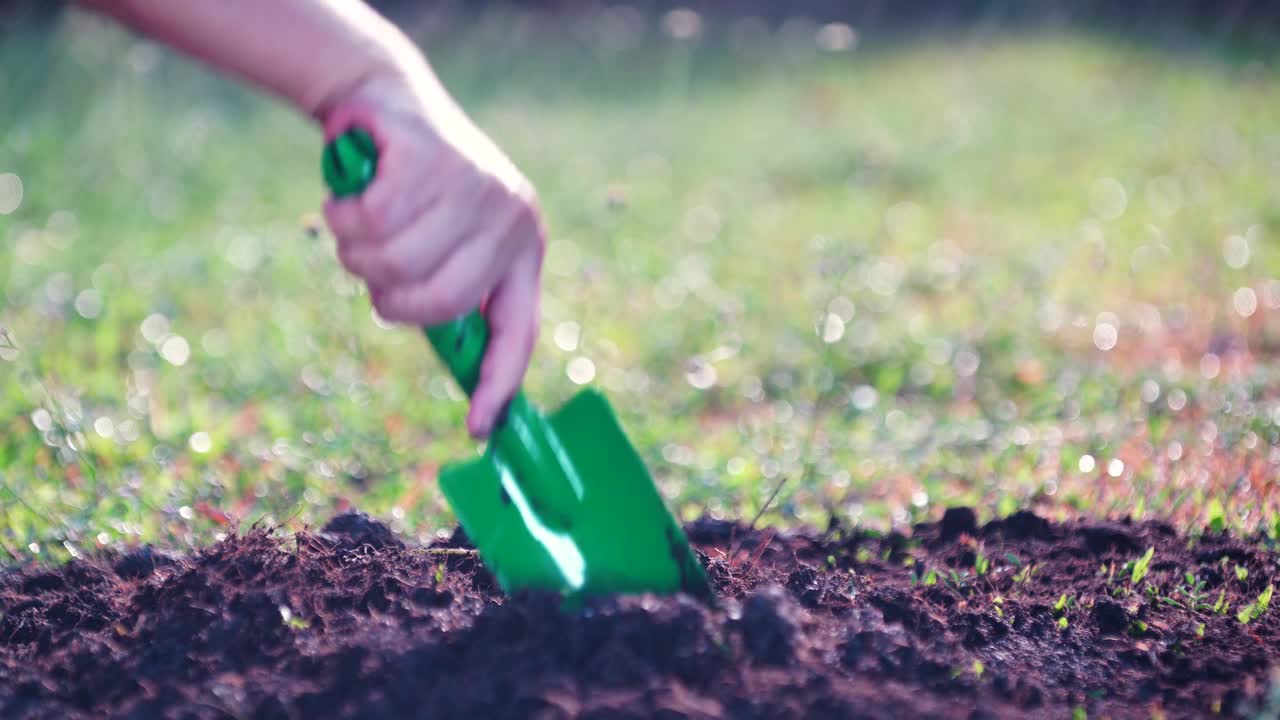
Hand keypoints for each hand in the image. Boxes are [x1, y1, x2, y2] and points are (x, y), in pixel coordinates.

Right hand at [322, 73, 544, 437]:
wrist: (386, 99)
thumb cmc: (409, 188)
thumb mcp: (443, 241)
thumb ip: (450, 289)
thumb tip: (463, 365)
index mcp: (520, 251)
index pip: (518, 331)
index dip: (497, 382)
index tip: (480, 428)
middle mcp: (511, 221)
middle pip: (439, 303)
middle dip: (389, 298)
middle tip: (373, 269)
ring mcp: (476, 188)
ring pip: (396, 263)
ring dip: (357, 253)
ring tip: (360, 223)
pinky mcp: (433, 158)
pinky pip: (370, 222)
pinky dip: (342, 216)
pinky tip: (350, 193)